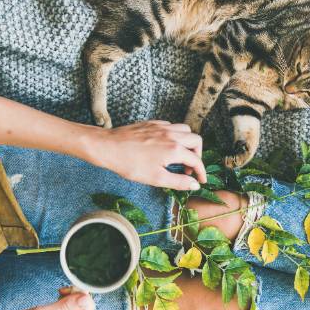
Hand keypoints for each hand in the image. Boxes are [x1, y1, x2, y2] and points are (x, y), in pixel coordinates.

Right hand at [0, 291, 94, 309]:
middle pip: (83, 307)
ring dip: (66, 301)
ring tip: (51, 303)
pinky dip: (61, 306)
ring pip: (76, 309)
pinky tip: (51, 308)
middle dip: (72, 297)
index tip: (62, 291)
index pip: (88, 306)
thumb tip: (85, 297)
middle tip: (57, 294)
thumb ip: (65, 306)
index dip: (78, 294)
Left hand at [81, 120, 206, 189]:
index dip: (201, 172)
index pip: (196, 160)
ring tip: (180, 156)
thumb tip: (195, 185)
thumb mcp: (156, 178)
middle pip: (196, 140)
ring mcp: (162, 127)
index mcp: (174, 149)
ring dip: (188, 143)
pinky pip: (171, 126)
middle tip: (190, 168)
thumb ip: (179, 182)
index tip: (200, 180)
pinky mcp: (152, 123)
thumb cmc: (130, 164)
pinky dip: (175, 135)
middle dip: (197, 154)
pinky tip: (166, 146)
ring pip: (185, 130)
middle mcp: (171, 135)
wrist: (108, 147)